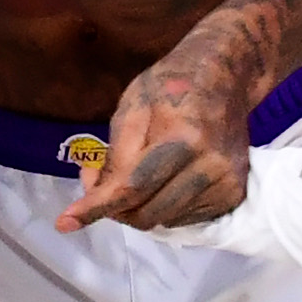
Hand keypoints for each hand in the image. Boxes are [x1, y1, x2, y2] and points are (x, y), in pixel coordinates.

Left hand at [59, 34, 253, 232]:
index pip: (132, 186)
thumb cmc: (169, 86)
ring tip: (135, 174)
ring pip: (164, 221)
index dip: (96, 206)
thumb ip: (114, 156)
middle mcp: (210, 167)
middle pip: (146, 212)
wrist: (223, 78)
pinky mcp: (235, 196)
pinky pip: (184, 219)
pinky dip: (164, 207)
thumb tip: (96, 195)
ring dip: (139, 208)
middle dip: (116, 207)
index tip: (65, 222)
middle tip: (101, 180)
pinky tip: (162, 180)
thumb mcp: (131, 108)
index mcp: (183, 138)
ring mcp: (227, 185)